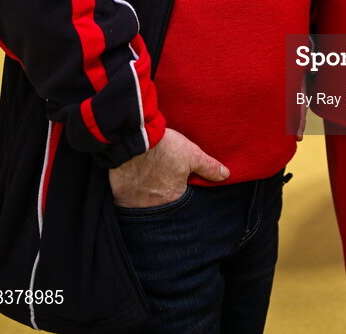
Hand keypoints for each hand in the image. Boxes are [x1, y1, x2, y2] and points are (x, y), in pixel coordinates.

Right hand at [108, 128, 228, 208]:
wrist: (132, 139)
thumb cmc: (163, 147)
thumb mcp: (192, 154)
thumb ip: (208, 167)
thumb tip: (226, 175)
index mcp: (173, 198)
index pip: (180, 200)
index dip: (180, 190)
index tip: (177, 180)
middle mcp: (154, 206)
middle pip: (161, 204)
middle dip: (162, 195)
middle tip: (161, 180)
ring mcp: (135, 203)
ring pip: (143, 203)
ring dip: (146, 196)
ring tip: (148, 180)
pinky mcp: (119, 196)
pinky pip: (126, 200)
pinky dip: (130, 194)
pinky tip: (133, 182)